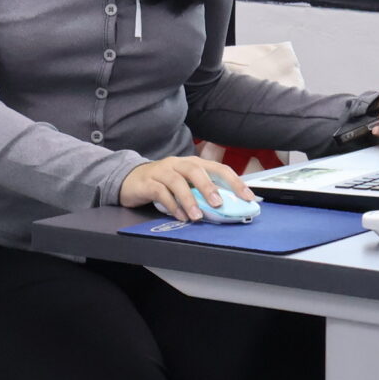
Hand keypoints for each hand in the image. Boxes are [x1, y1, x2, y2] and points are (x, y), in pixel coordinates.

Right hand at [118, 154, 254, 221]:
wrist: (130, 179)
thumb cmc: (164, 183)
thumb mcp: (186, 186)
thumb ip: (203, 193)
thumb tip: (228, 208)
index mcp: (193, 163)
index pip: (218, 168)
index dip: (234, 181)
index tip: (247, 197)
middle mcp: (178, 163)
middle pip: (196, 170)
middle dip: (208, 187)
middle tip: (218, 204)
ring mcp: (161, 171)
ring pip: (177, 181)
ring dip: (189, 199)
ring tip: (197, 216)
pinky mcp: (147, 182)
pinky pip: (160, 192)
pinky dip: (171, 205)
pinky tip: (179, 216)